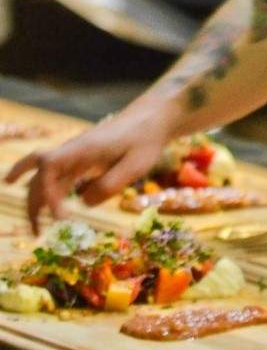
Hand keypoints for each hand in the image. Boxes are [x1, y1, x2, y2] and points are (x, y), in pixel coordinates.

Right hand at [4, 112, 169, 232]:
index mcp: (83, 148)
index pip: (49, 166)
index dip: (47, 192)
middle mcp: (73, 151)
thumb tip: (83, 203)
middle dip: (33, 201)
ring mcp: (75, 156)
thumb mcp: (135, 165)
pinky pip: (59, 179)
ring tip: (37, 230)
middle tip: (36, 231)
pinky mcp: (81, 161)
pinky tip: (54, 213)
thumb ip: (110, 185)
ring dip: (37, 201)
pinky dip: (51, 196)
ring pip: (44, 177)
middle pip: (39, 172)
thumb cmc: (144, 140)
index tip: (61, 217)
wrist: (150, 119)